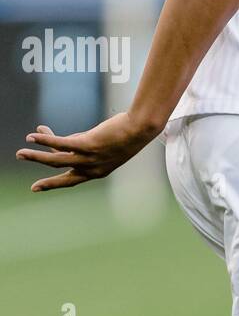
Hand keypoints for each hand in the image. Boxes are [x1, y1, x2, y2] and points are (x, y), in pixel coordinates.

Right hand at [15, 113, 158, 191]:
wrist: (140, 129)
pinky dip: (46, 139)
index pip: (71, 178)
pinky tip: (34, 134)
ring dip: (36, 156)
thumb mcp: (102, 145)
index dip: (53, 183)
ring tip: (20, 153)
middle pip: (60, 172)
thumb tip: (60, 142)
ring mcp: (89, 158)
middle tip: (26, 176)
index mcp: (97, 172)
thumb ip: (80, 145)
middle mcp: (92, 169)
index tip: (37, 187)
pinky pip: (61, 143)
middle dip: (40, 175)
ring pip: (56, 159)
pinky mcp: (87, 144)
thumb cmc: (125, 134)